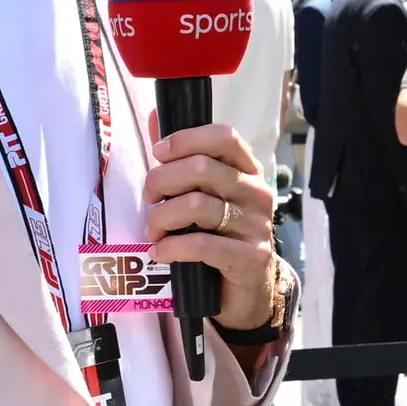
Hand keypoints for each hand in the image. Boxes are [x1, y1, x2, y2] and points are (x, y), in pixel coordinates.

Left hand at [145, 123, 282, 327]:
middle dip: (160, 181)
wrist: (245, 290)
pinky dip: (171, 248)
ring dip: (161, 218)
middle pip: (201, 168)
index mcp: (248, 171)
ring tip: (153, 231)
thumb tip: (155, 115)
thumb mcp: (204, 194)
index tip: (158, 153)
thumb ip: (182, 157)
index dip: (185, 139)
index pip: (223, 137)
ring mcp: (257, 226)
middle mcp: (257, 193)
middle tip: (149, 199)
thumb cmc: (219, 235)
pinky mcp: (250, 257)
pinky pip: (201, 245)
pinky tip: (160, 252)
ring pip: (196, 205)